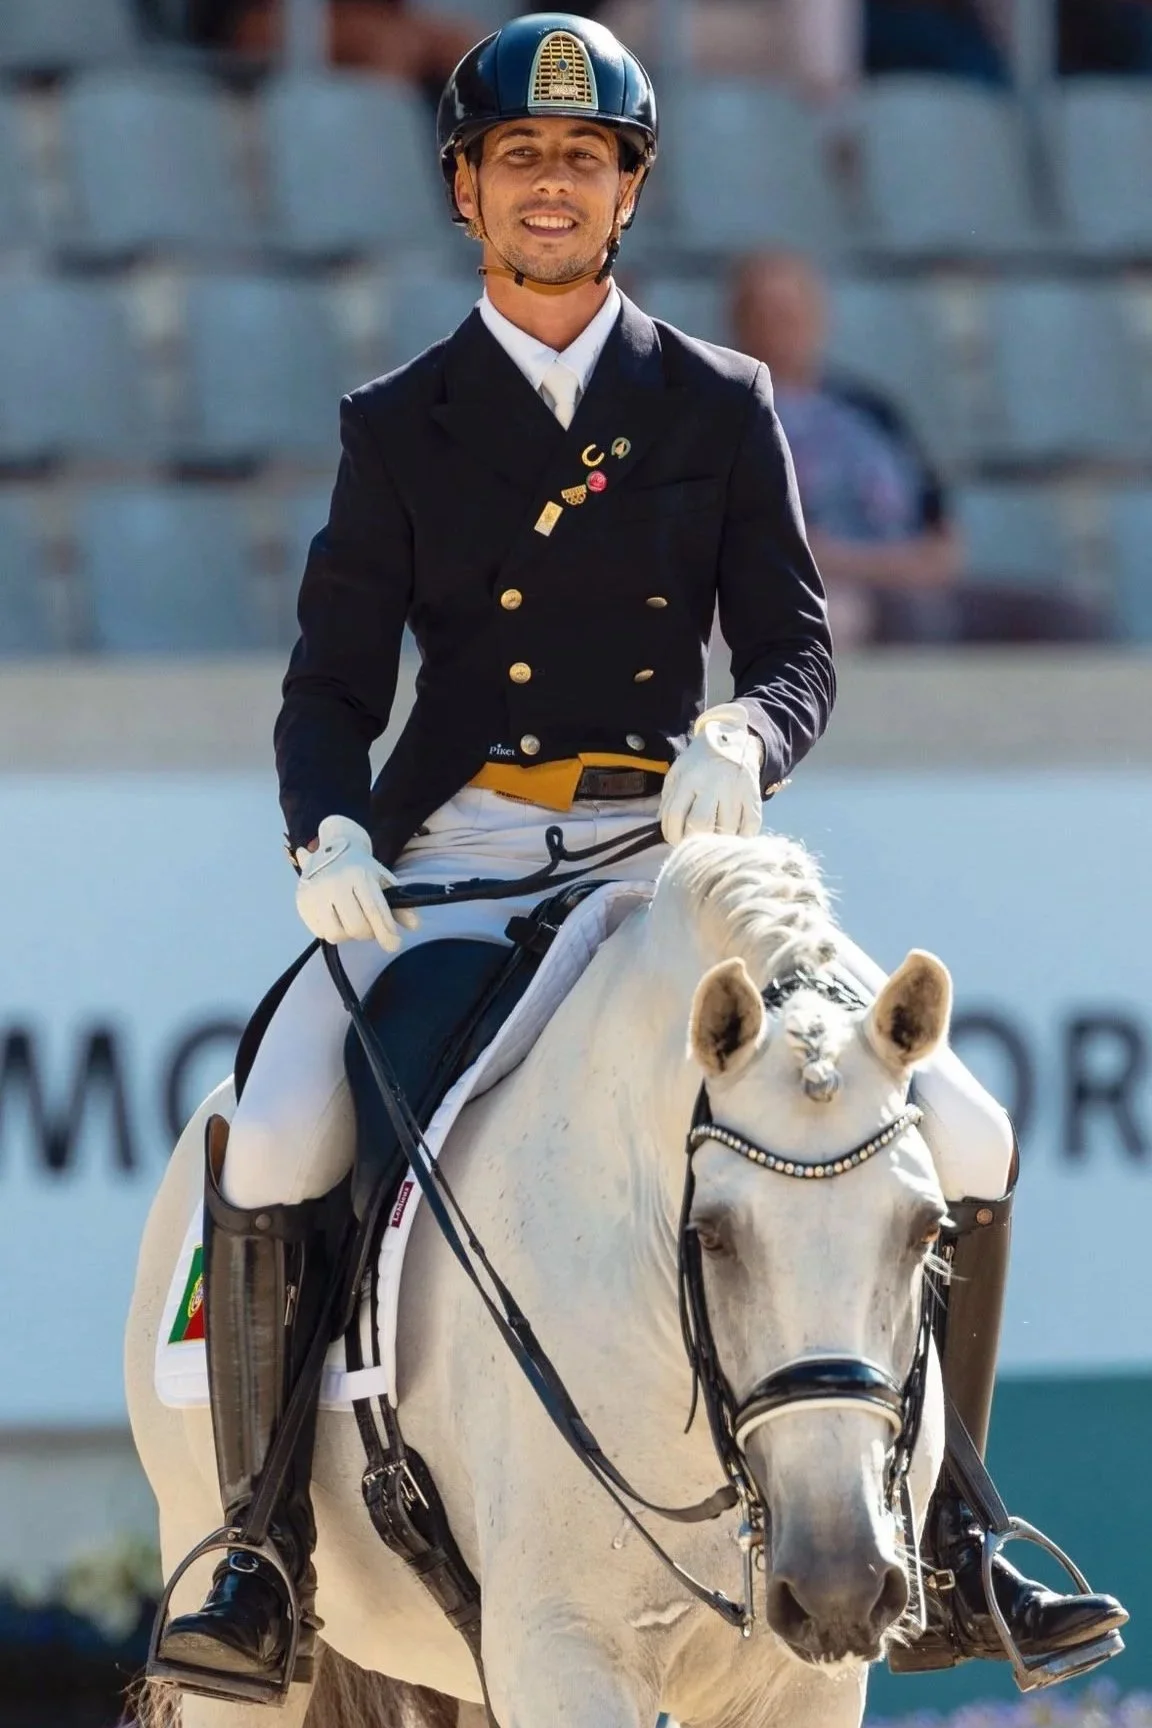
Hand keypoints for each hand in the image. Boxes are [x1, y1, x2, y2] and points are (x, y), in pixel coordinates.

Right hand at [294, 816, 419, 949]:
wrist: (331, 849)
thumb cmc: (362, 868)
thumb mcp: (383, 880)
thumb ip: (399, 903)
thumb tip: (414, 926)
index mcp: (359, 874)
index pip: (374, 910)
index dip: (386, 932)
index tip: (394, 945)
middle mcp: (334, 883)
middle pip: (356, 927)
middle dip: (368, 933)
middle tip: (370, 928)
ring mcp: (315, 893)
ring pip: (337, 934)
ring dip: (349, 935)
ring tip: (352, 923)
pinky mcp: (301, 902)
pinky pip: (320, 933)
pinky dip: (332, 932)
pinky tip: (336, 919)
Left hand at [660, 704, 763, 845]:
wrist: (730, 740)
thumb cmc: (698, 763)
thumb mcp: (678, 773)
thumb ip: (668, 800)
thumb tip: (664, 829)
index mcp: (689, 778)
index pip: (675, 815)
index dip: (672, 835)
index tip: (675, 841)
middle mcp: (713, 784)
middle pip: (701, 824)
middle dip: (694, 839)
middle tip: (694, 843)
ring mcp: (735, 790)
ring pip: (726, 829)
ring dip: (718, 840)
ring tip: (712, 837)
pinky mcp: (753, 796)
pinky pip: (750, 826)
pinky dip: (741, 836)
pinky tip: (732, 834)